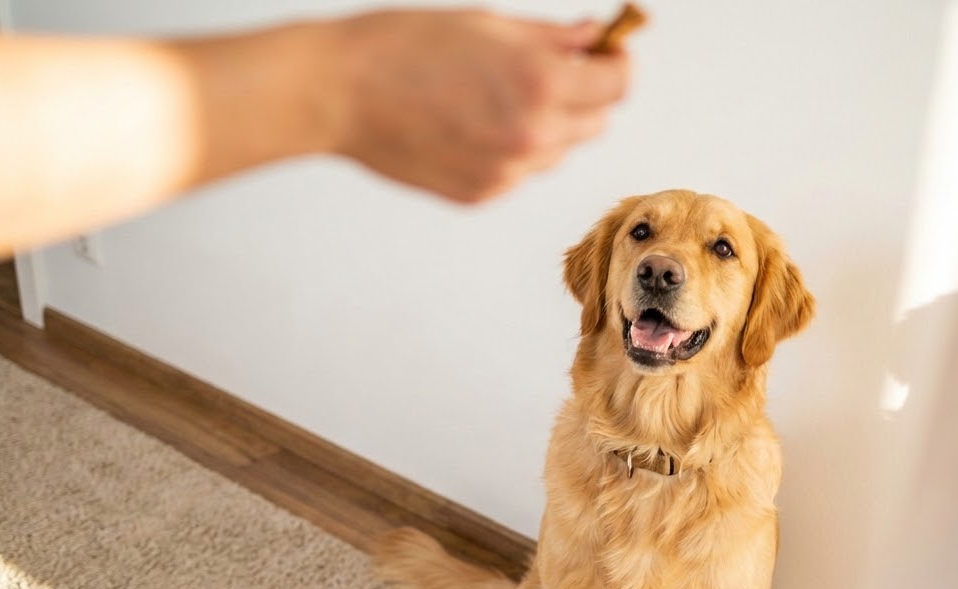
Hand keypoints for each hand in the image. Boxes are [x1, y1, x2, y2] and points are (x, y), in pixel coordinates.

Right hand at [329, 10, 629, 202]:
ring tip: (498, 97)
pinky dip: (512, 149)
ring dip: (549, 125)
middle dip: (585, 95)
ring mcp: (508, 171)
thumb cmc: (403, 46)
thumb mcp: (489, 25)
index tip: (605, 55)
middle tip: (554, 71)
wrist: (339, 93)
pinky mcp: (483, 193)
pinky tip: (471, 124)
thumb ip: (552, 38)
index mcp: (541, 83)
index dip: (615, 64)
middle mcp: (533, 134)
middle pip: (597, 122)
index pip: (618, 84)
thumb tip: (593, 39)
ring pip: (559, 150)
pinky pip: (520, 170)